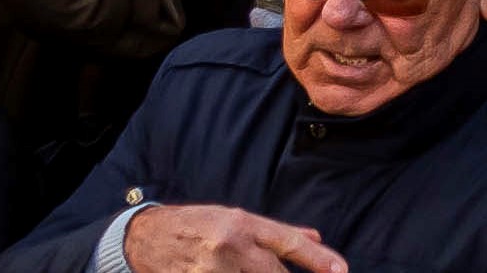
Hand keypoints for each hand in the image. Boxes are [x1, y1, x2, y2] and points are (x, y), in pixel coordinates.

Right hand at [119, 210, 349, 272]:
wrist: (146, 237)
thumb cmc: (199, 224)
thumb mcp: (239, 219)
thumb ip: (279, 232)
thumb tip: (316, 238)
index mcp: (244, 225)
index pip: (289, 243)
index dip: (318, 259)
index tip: (340, 270)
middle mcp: (230, 246)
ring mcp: (210, 269)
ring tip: (248, 272)